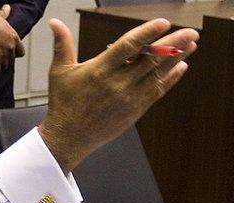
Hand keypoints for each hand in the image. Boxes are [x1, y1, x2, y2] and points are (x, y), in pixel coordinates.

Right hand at [0, 4, 24, 74]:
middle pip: (11, 61)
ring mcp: (3, 54)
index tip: (7, 53)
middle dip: (4, 60)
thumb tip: (7, 7)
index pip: (21, 52)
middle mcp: (11, 47)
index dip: (14, 54)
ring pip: (4, 67)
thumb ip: (4, 14)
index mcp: (14, 37)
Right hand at [38, 18, 198, 172]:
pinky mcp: (135, 110)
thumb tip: (54, 23)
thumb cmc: (63, 103)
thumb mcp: (59, 71)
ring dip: (176, 58)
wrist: (68, 136)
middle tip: (189, 32)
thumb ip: (61, 45)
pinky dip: (170, 78)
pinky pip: (157, 91)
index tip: (162, 23)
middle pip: (150, 58)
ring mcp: (128, 97)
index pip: (128, 46)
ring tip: (191, 45)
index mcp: (99, 70)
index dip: (147, 33)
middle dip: (173, 43)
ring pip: (157, 74)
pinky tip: (181, 67)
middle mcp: (117, 83)